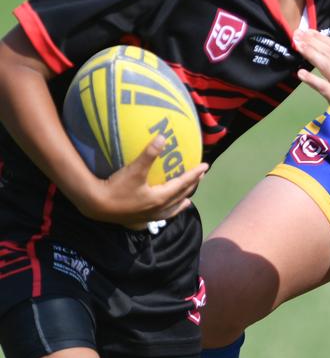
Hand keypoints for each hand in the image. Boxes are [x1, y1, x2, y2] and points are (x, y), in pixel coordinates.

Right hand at [77, 135, 207, 229]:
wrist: (96, 206)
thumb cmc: (116, 187)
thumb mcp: (134, 169)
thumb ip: (149, 154)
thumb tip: (163, 137)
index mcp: (161, 197)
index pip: (183, 183)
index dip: (195, 174)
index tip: (206, 167)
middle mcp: (158, 209)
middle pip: (180, 196)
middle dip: (192, 186)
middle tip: (200, 177)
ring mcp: (148, 217)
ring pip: (171, 210)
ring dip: (181, 202)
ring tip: (188, 200)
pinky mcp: (138, 220)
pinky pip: (158, 217)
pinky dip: (166, 214)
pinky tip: (163, 213)